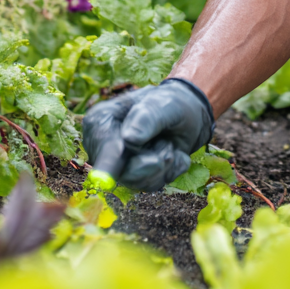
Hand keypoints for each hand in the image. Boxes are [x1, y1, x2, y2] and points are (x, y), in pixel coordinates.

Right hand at [82, 78, 214, 190]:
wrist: (187, 116)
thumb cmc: (171, 104)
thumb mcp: (165, 104)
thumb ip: (148, 118)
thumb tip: (129, 139)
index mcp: (101, 121)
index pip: (103, 146)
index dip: (109, 162)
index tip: (104, 181)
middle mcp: (104, 146)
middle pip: (120, 171)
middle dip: (152, 161)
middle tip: (168, 144)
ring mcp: (118, 164)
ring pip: (138, 181)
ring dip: (164, 163)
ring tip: (169, 143)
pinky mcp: (135, 177)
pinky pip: (152, 184)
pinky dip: (170, 170)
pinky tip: (173, 153)